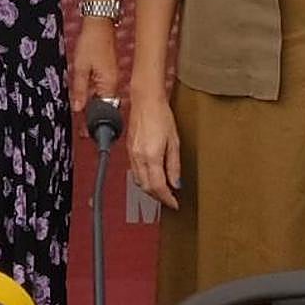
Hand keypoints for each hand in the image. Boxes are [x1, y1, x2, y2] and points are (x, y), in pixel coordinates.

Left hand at [70, 17, 120, 112]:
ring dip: (91, 100)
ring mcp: (111, 76)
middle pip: (103, 104)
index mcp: (109, 84)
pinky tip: (84, 88)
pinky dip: (92, 89)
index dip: (94, 117)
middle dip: (92, 111)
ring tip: (81, 106)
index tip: (84, 125)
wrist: (99, 23)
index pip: (104, 109)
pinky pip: (100, 86)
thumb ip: (80, 89)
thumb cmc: (91, 42)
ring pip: (101, 95)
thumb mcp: (81, 67)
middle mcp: (113, 82)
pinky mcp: (108, 70)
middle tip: (80, 120)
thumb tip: (79, 108)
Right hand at [126, 88, 181, 210]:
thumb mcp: (174, 141)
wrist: (146, 100)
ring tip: (162, 190)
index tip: (174, 203)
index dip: (167, 199)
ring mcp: (132, 154)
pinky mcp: (129, 150)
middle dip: (158, 196)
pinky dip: (144, 179)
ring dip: (150, 189)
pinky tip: (152, 177)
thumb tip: (176, 183)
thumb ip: (174, 165)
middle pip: (147, 187)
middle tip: (170, 199)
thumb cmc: (161, 115)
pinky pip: (135, 172)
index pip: (159, 186)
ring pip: (139, 181)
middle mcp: (139, 158)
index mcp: (151, 156)